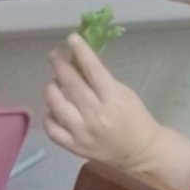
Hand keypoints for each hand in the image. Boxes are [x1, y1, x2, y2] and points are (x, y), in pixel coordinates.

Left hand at [44, 34, 189, 189]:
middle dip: (60, 66)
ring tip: (53, 83)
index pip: (92, 70)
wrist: (140, 151)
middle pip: (71, 85)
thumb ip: (102, 81)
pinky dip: (49, 117)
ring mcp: (82, 132)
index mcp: (112, 98)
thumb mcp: (125, 93)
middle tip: (55, 55)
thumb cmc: (134, 118)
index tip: (71, 39)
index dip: (80, 51)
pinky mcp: (74, 146)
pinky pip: (53, 129)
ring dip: (52, 90)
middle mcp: (95, 114)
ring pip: (57, 106)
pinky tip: (52, 110)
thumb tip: (79, 64)